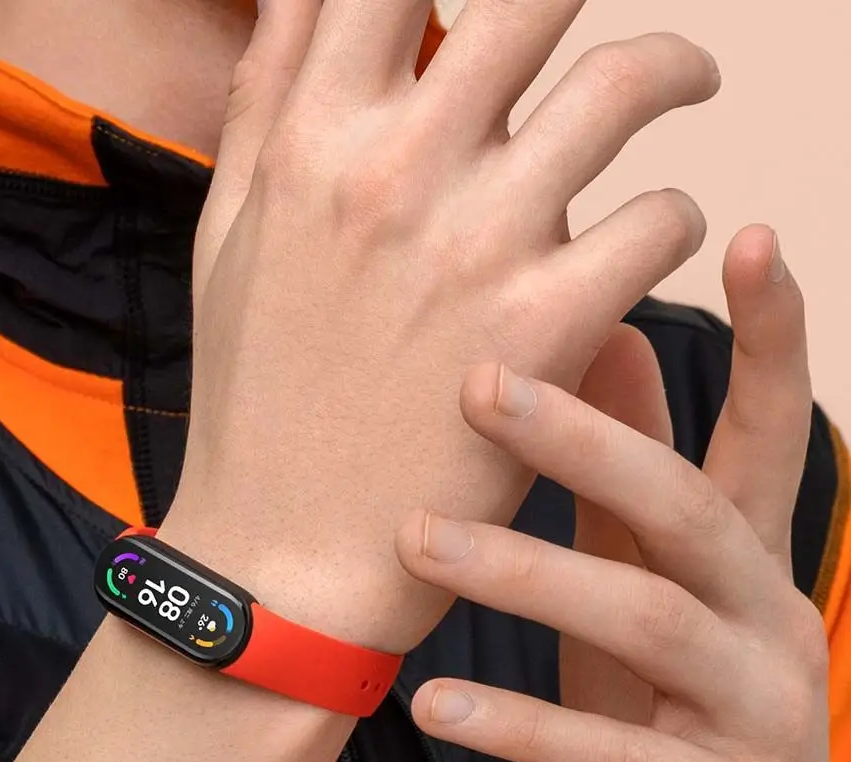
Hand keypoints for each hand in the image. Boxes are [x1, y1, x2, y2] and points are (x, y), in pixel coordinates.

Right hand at [162, 0, 719, 653]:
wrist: (284, 556)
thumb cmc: (255, 404)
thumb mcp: (228, 242)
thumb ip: (263, 109)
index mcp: (311, 142)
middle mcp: (397, 170)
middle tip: (611, 28)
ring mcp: (477, 245)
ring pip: (629, 85)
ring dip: (673, 75)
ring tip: (685, 92)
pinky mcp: (545, 329)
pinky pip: (660, 221)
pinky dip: (672, 221)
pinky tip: (651, 242)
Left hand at [396, 226, 850, 761]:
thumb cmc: (680, 732)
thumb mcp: (657, 603)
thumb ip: (633, 491)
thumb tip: (606, 340)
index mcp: (752, 565)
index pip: (771, 431)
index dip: (774, 335)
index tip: (741, 230)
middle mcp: (772, 619)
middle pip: (689, 504)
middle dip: (590, 435)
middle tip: (480, 380)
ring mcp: (763, 716)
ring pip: (648, 619)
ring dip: (528, 572)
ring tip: (420, 539)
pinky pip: (614, 757)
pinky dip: (520, 725)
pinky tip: (433, 706)